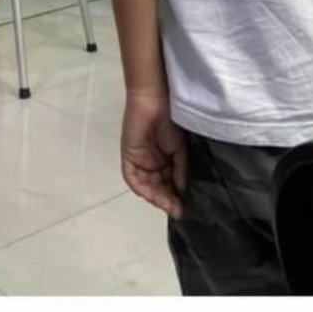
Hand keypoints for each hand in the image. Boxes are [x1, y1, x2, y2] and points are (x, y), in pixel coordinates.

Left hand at [120, 91, 187, 217]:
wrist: (155, 101)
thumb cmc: (170, 121)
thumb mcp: (180, 148)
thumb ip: (180, 169)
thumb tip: (182, 190)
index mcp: (164, 160)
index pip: (169, 184)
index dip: (175, 196)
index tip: (183, 207)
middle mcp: (151, 163)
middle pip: (157, 187)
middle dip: (167, 199)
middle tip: (177, 209)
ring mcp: (139, 160)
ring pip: (146, 186)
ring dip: (156, 197)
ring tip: (169, 205)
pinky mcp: (129, 157)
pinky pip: (133, 179)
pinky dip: (142, 188)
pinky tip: (152, 195)